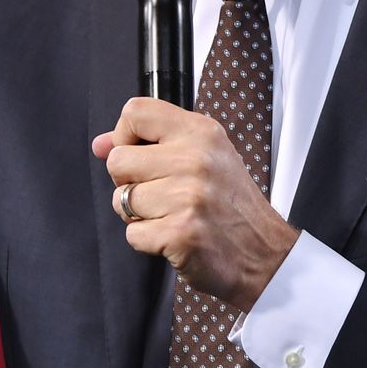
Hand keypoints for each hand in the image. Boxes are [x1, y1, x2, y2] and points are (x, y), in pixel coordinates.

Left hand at [92, 96, 299, 309]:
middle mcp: (195, 159)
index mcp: (201, 132)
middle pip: (118, 160)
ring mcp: (188, 196)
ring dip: (140, 216)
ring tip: (172, 216)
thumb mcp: (204, 156)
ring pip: (122, 200)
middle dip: (129, 183)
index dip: (123, 135)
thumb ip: (151, 144)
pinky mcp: (181, 233)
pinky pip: (132, 234)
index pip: (135, 111)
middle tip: (161, 194)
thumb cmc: (230, 206)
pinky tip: (175, 237)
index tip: (138, 155)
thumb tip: (100, 145)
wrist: (265, 256)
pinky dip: (148, 241)